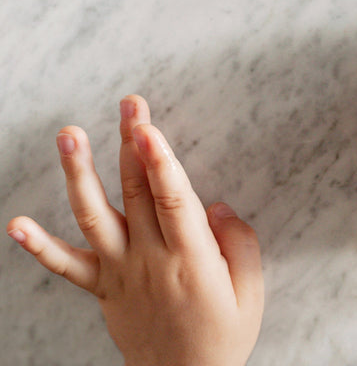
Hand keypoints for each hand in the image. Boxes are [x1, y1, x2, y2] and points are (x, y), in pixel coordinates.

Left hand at [7, 95, 262, 365]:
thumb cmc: (224, 336)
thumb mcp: (250, 292)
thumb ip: (240, 243)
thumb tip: (217, 205)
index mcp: (191, 260)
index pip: (172, 201)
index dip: (159, 163)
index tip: (148, 130)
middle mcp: (150, 262)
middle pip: (136, 193)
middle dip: (131, 143)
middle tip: (130, 103)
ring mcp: (120, 274)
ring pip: (95, 217)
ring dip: (80, 174)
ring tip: (71, 136)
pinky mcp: (103, 289)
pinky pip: (66, 267)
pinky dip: (39, 246)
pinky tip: (17, 223)